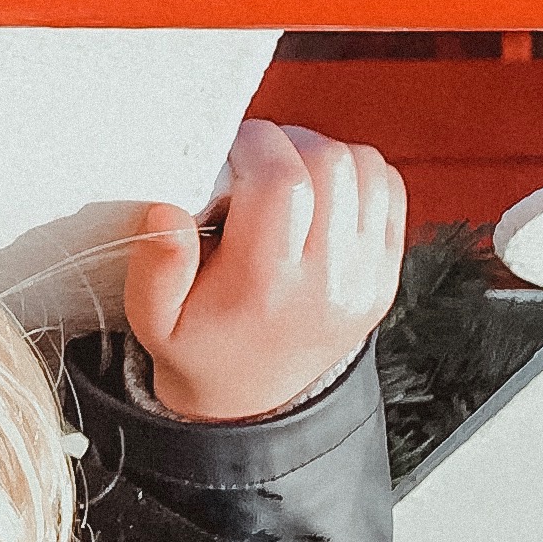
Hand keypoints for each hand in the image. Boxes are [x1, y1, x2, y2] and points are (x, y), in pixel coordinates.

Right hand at [122, 120, 405, 421]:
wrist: (252, 398)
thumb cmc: (200, 345)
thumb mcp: (153, 319)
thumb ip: (156, 266)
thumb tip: (167, 212)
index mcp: (266, 286)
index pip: (282, 182)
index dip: (254, 145)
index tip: (229, 154)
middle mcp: (328, 281)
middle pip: (329, 165)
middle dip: (287, 143)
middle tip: (254, 163)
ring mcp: (366, 278)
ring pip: (366, 168)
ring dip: (323, 156)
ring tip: (285, 177)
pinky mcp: (387, 273)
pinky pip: (389, 190)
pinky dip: (356, 176)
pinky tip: (319, 194)